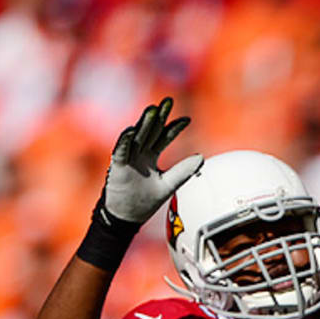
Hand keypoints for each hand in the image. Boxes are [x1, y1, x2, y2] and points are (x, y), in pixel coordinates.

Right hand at [102, 97, 201, 224]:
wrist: (126, 217)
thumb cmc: (144, 201)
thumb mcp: (168, 185)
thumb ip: (183, 171)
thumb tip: (201, 158)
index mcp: (151, 157)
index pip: (163, 138)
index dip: (174, 128)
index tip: (187, 119)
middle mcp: (140, 155)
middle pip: (150, 132)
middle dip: (159, 117)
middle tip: (168, 101)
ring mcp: (128, 159)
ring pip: (137, 137)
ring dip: (143, 124)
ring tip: (152, 110)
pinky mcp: (118, 167)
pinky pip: (121, 152)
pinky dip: (125, 142)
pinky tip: (131, 131)